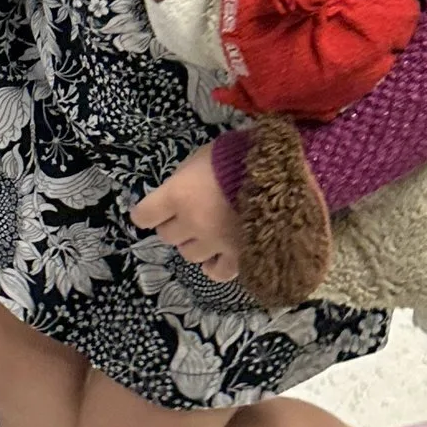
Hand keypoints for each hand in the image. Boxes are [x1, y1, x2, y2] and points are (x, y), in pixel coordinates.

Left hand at [130, 146, 242, 281]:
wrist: (281, 173)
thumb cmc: (238, 155)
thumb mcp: (203, 155)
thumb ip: (185, 176)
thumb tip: (178, 188)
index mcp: (178, 195)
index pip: (144, 215)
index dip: (147, 213)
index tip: (153, 210)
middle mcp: (191, 223)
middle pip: (167, 236)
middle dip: (174, 225)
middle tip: (188, 215)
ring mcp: (215, 242)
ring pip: (189, 254)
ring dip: (194, 243)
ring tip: (206, 232)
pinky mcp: (239, 255)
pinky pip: (218, 272)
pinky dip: (214, 266)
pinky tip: (216, 258)